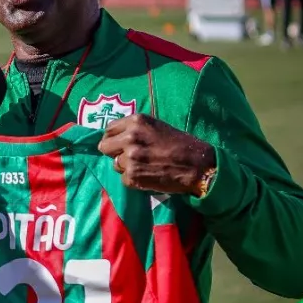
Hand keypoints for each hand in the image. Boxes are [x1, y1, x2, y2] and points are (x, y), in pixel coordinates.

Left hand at [97, 114, 216, 196]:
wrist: (198, 165)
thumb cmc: (180, 144)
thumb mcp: (156, 127)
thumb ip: (135, 130)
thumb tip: (115, 137)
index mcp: (136, 121)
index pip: (108, 130)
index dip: (114, 139)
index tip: (120, 144)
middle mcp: (130, 137)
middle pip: (104, 147)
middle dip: (114, 153)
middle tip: (129, 157)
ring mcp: (130, 157)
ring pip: (115, 164)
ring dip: (126, 167)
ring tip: (145, 166)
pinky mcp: (133, 175)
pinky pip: (124, 179)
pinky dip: (134, 180)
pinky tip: (149, 176)